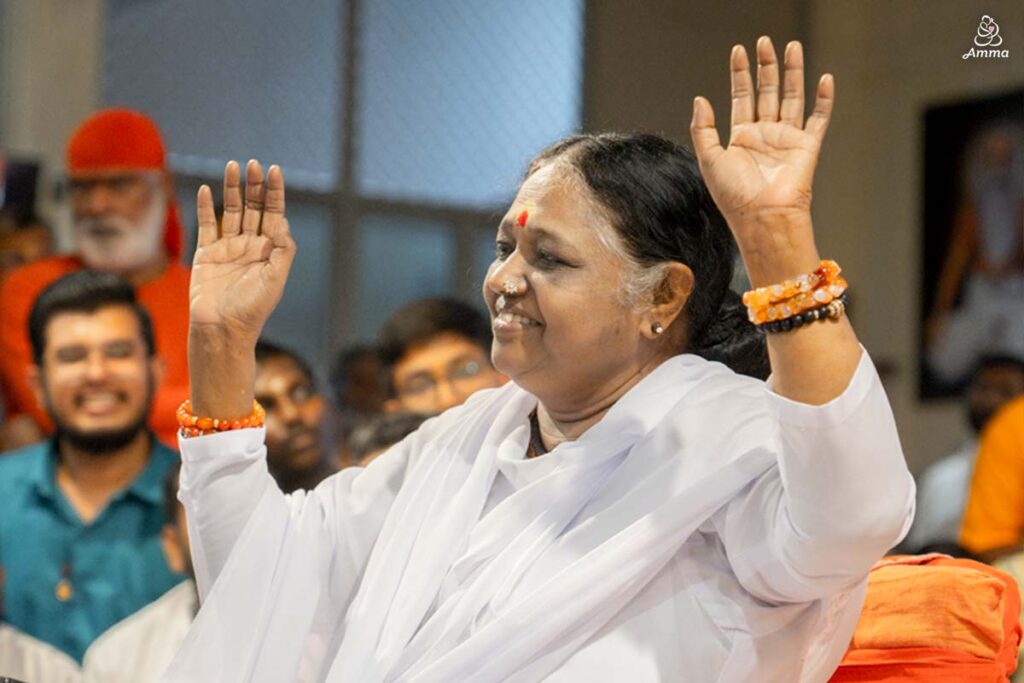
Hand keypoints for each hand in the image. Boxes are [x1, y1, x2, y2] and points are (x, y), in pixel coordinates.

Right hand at [190, 160, 295, 340]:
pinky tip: (206, 189)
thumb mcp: (275, 279)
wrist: (222, 328)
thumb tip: (283, 223)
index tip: (275, 171)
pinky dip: (205, 207)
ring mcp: (228, 247)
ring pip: (231, 211)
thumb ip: (283, 250)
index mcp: (270, 250)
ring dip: (232, 189)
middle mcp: (250, 245)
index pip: (274, 214)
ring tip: (232, 166)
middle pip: (254, 208)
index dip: (275, 193)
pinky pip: (207, 225)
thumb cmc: (253, 308)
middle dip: (255, 186)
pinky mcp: (206, 253)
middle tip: (253, 164)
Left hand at [690, 37, 832, 284]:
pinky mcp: (808, 146)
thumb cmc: (734, 195)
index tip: (738, 51)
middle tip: (765, 41)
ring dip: (792, 72)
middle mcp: (764, 135)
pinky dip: (823, 99)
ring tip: (792, 47)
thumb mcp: (709, 159)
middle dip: (766, 66)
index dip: (740, 74)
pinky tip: (824, 79)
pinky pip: (818, 118)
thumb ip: (703, 128)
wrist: (762, 217)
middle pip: (766, 92)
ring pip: (791, 97)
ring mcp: (787, 139)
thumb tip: (700, 98)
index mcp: (740, 138)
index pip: (741, 97)